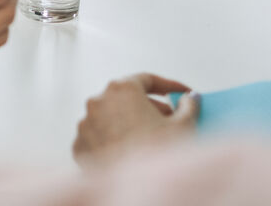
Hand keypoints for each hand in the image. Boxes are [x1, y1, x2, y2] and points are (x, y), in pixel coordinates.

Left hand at [72, 73, 199, 165]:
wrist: (137, 191)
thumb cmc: (159, 155)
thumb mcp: (184, 126)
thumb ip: (189, 105)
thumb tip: (191, 98)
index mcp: (121, 88)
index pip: (147, 79)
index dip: (169, 86)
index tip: (182, 93)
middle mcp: (98, 101)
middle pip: (127, 97)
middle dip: (150, 106)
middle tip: (170, 118)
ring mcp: (85, 124)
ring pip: (111, 118)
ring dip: (130, 123)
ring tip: (151, 138)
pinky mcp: (79, 146)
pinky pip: (99, 138)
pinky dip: (114, 142)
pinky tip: (132, 153)